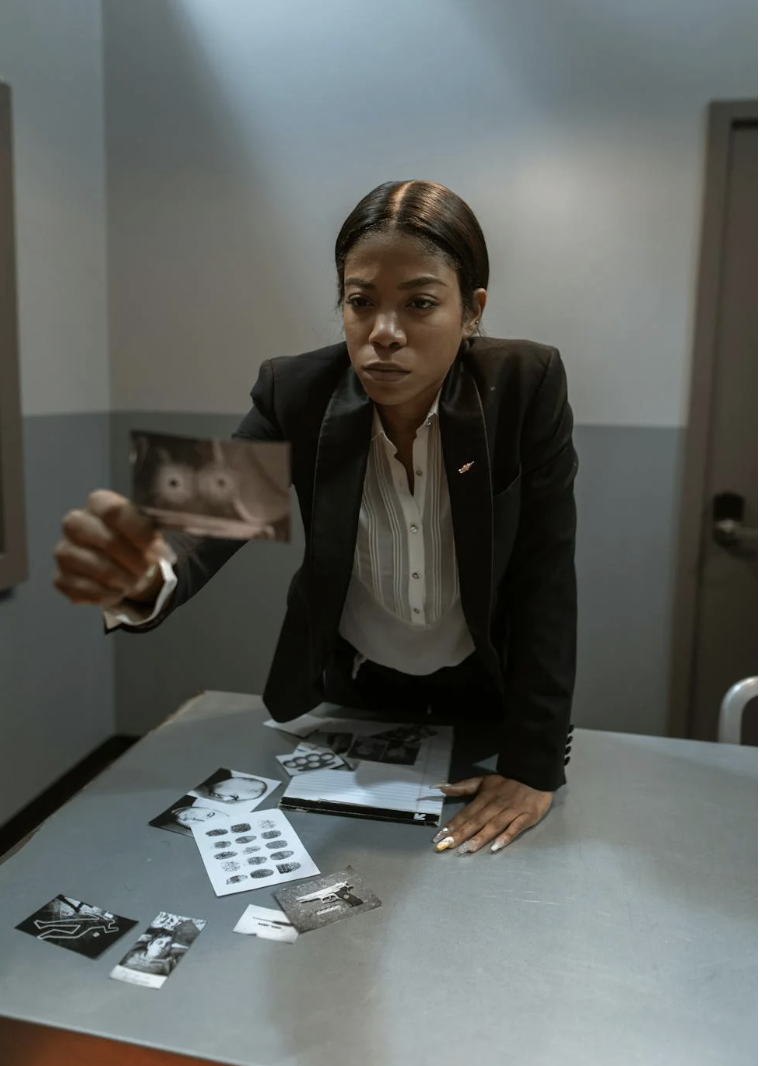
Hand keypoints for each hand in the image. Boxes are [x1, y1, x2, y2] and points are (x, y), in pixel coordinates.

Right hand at [54, 490, 168, 607]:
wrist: (118, 560)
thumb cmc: (132, 538)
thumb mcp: (146, 528)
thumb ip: (150, 534)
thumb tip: (157, 549)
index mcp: (97, 503)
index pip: (115, 512)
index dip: (139, 532)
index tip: (156, 549)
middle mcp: (74, 522)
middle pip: (106, 540)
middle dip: (133, 559)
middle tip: (147, 569)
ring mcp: (64, 551)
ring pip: (97, 567)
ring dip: (123, 579)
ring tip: (135, 581)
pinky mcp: (61, 578)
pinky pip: (86, 590)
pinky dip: (108, 594)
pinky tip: (118, 591)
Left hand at [431, 773, 552, 853]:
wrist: (535, 775)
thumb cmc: (507, 782)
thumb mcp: (483, 781)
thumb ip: (463, 787)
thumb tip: (440, 788)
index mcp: (484, 798)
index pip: (465, 813)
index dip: (452, 825)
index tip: (439, 837)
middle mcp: (495, 805)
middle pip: (476, 821)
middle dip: (461, 834)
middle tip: (447, 846)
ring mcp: (511, 812)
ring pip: (493, 825)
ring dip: (479, 837)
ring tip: (466, 849)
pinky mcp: (527, 817)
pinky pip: (515, 828)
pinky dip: (506, 837)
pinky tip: (495, 847)